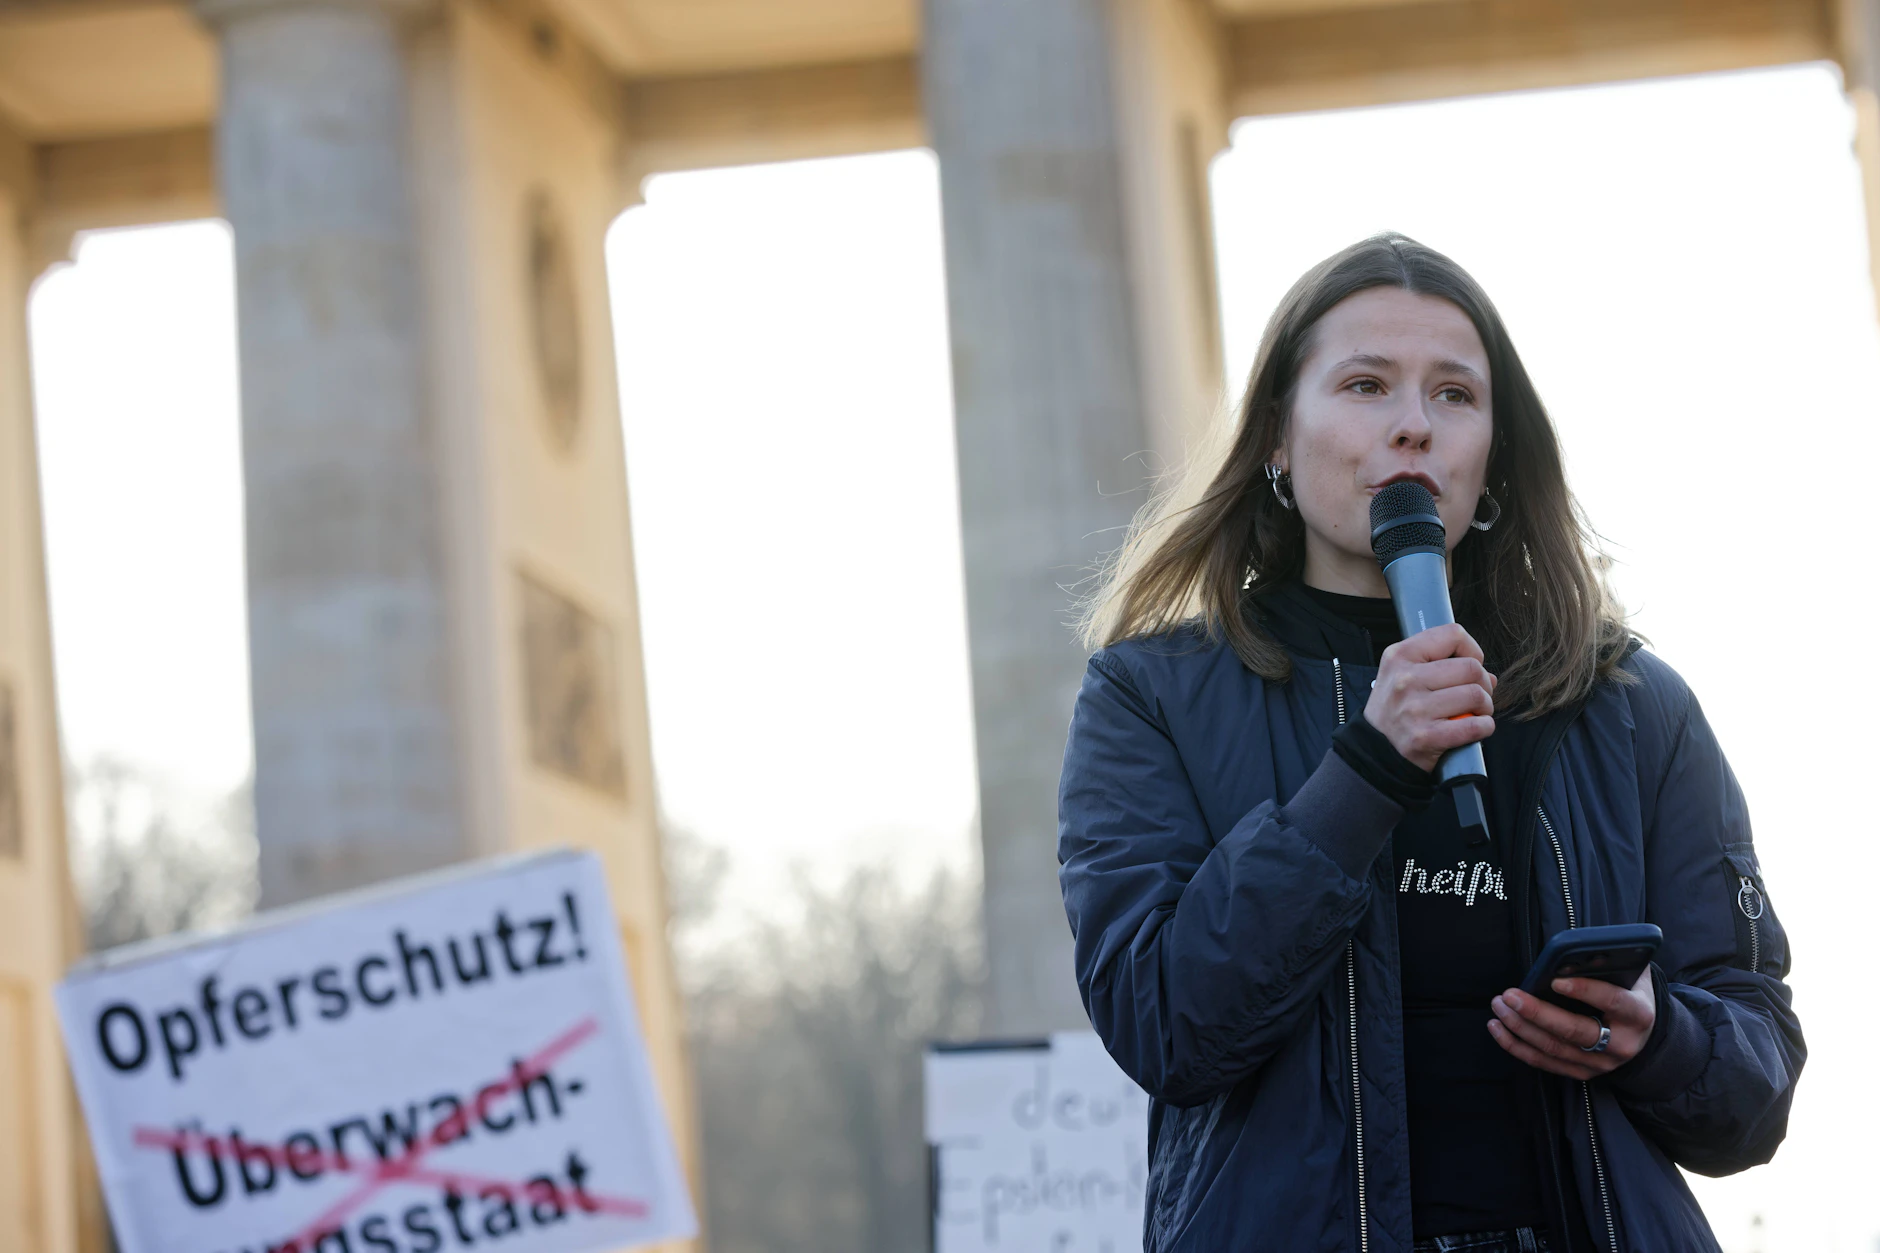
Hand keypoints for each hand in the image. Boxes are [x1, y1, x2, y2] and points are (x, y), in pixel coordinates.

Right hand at [1361, 623, 1495, 771]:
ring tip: (1475, 712)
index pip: (1453, 635)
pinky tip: (1477, 727)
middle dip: (1483, 683)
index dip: (1472, 650)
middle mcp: (1405, 679)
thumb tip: (1488, 676)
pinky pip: (1474, 726)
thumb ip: (1441, 664)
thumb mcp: (1402, 671)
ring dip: (1485, 706)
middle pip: (1471, 668)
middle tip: (1476, 695)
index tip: (1468, 666)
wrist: (1375, 748)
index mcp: (1400, 656)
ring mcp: (1415, 709)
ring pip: (1476, 695)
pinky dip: (1484, 727)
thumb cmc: (1396, 707)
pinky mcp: (1425, 737)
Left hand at [1487, 967, 1656, 1078]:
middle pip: (1574, 1031)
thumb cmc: (1629, 993)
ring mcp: (1600, 1063)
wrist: (1643, 1034)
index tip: (1555, 981)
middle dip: (1537, 1013)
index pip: (1612, 1002)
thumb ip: (1608, 964)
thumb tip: (1573, 954)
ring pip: (1554, 1048)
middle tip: (1509, 995)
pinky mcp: (1582, 1072)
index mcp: (1637, 1015)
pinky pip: (1544, 1062)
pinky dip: (1516, 1046)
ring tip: (1499, 1006)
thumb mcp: (1630, 975)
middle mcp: (1620, 1044)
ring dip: (1520, 1027)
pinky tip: (1498, 1028)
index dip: (1585, 991)